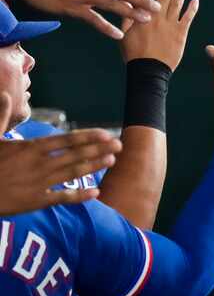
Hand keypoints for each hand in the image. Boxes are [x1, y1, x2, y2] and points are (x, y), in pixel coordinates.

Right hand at [0, 94, 122, 215]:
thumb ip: (0, 116)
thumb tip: (4, 94)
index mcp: (30, 148)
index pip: (66, 140)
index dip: (88, 137)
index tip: (105, 134)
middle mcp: (38, 164)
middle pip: (75, 155)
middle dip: (99, 149)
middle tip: (119, 145)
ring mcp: (39, 183)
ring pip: (72, 174)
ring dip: (94, 167)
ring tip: (112, 160)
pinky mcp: (35, 201)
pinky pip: (62, 198)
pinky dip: (79, 195)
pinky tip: (95, 192)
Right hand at [120, 0, 198, 70]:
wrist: (149, 69)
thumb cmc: (134, 54)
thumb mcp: (125, 34)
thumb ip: (127, 18)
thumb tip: (127, 4)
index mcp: (142, 16)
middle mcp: (157, 17)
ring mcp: (170, 24)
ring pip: (177, 3)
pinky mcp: (180, 33)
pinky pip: (188, 18)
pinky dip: (192, 8)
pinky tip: (195, 0)